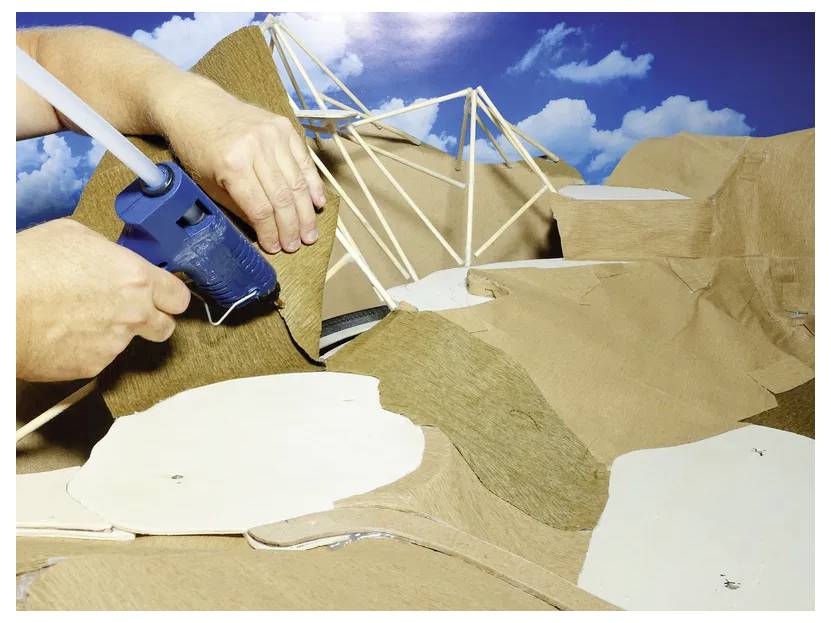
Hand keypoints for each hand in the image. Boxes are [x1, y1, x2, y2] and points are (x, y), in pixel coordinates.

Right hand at [16, 219, 191, 381]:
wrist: (1, 306)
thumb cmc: (28, 267)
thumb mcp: (75, 236)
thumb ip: (108, 253)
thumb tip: (112, 259)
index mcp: (136, 278)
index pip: (178, 296)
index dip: (171, 296)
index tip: (166, 297)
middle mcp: (134, 314)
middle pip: (165, 327)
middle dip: (153, 320)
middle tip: (131, 312)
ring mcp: (115, 343)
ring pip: (127, 342)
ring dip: (112, 333)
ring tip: (77, 317)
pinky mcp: (93, 366)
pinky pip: (98, 358)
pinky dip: (86, 349)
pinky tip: (63, 333)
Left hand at [159, 82, 325, 253]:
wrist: (194, 106)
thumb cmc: (198, 148)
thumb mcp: (210, 184)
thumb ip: (240, 208)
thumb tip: (266, 232)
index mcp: (233, 165)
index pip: (260, 208)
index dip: (271, 232)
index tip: (275, 248)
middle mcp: (256, 148)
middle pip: (282, 198)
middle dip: (292, 227)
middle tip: (297, 245)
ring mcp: (273, 135)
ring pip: (297, 182)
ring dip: (305, 212)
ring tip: (309, 233)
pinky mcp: (283, 126)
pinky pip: (304, 161)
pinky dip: (313, 184)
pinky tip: (317, 204)